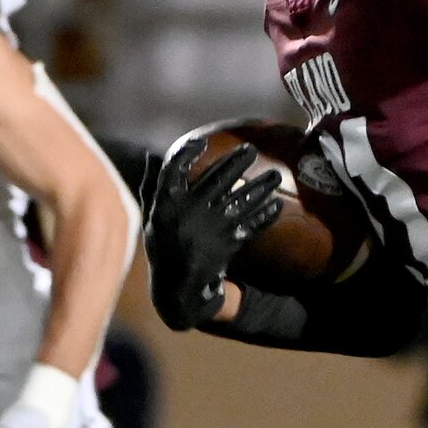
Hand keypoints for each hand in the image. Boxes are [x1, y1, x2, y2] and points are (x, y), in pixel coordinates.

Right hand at [146, 137, 281, 330]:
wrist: (177, 285)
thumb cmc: (163, 247)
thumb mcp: (151, 216)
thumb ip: (151, 185)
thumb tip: (152, 155)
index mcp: (169, 203)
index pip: (174, 169)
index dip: (186, 153)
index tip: (201, 142)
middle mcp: (192, 210)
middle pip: (218, 177)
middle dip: (236, 161)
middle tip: (250, 149)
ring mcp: (213, 226)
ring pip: (241, 199)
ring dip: (260, 186)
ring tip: (275, 176)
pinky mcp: (228, 242)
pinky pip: (251, 225)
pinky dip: (264, 216)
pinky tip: (276, 206)